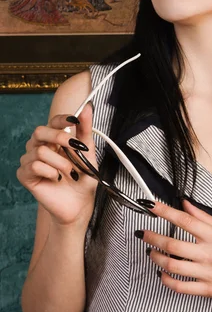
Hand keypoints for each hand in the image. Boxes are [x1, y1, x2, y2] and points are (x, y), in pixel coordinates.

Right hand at [16, 103, 97, 228]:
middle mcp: (39, 147)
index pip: (53, 122)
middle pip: (40, 131)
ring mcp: (30, 160)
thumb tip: (87, 108)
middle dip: (59, 137)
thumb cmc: (83, 178)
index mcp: (54, 140)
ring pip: (40, 151)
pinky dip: (50, 172)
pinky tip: (56, 179)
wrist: (80, 203)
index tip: (74, 120)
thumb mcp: (88, 152)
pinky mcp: (25, 175)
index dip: (62, 119)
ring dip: (61, 163)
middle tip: (75, 147)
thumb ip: (85, 130)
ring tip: (70, 173)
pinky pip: (34, 166)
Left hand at [138, 199, 211, 307]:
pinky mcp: (209, 291)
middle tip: (143, 232)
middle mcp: (211, 254)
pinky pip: (181, 287)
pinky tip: (163, 274)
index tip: (152, 206)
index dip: (165, 211)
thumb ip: (206, 218)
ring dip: (157, 258)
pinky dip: (167, 280)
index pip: (185, 220)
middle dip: (153, 237)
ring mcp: (209, 274)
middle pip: (173, 244)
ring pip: (173, 266)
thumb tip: (187, 204)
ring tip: (151, 252)